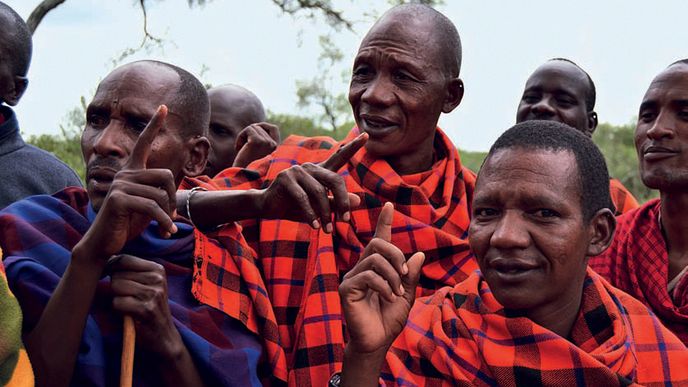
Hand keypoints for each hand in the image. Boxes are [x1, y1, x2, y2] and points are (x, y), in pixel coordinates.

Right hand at [77, 105, 177, 259]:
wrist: (104, 242)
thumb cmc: (127, 223)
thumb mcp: (147, 205)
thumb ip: (158, 193)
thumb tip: (175, 188)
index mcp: (132, 171)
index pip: (143, 142)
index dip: (154, 124)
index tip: (164, 107)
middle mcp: (125, 173)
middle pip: (167, 175)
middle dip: (173, 199)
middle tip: (171, 217)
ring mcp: (120, 184)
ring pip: (160, 195)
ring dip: (168, 215)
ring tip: (166, 228)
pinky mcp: (119, 198)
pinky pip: (152, 207)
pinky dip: (163, 221)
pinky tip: (167, 232)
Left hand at [108, 254, 182, 358]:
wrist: (163, 336)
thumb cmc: (148, 307)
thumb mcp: (146, 284)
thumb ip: (130, 270)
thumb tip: (105, 258)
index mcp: (157, 269)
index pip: (123, 259)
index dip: (110, 268)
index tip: (111, 278)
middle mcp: (157, 278)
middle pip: (117, 273)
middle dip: (116, 287)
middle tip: (129, 298)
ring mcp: (153, 293)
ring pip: (116, 286)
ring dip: (117, 298)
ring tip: (130, 305)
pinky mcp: (146, 309)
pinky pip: (117, 302)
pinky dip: (119, 310)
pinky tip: (130, 314)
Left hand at [232, 122, 279, 167]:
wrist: (242, 179)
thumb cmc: (247, 168)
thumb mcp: (257, 153)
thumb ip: (261, 141)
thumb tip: (255, 126)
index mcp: (277, 149)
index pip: (274, 128)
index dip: (263, 126)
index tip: (253, 131)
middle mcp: (274, 145)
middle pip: (260, 127)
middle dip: (249, 134)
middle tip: (243, 146)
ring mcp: (267, 143)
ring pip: (253, 127)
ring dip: (243, 136)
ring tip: (241, 149)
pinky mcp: (257, 141)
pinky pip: (248, 130)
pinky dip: (240, 137)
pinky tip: (238, 148)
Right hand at [258, 132, 367, 232]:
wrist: (267, 207)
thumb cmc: (294, 207)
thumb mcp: (319, 208)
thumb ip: (336, 203)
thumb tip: (359, 200)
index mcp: (320, 171)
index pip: (339, 157)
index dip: (353, 147)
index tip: (367, 135)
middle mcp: (310, 167)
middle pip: (335, 180)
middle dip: (342, 201)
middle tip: (345, 220)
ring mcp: (297, 171)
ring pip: (319, 192)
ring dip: (325, 214)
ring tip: (327, 230)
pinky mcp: (285, 179)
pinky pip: (304, 199)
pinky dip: (311, 215)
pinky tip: (315, 227)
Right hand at [339, 202, 424, 353]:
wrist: (377, 342)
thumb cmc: (389, 319)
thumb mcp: (407, 295)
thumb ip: (410, 276)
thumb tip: (418, 254)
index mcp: (377, 267)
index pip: (380, 239)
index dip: (384, 221)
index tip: (389, 204)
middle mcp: (362, 268)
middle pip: (377, 243)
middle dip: (395, 254)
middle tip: (404, 274)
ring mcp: (352, 277)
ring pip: (374, 259)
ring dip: (392, 275)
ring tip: (397, 293)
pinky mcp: (346, 289)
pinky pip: (367, 276)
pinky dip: (384, 286)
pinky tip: (389, 298)